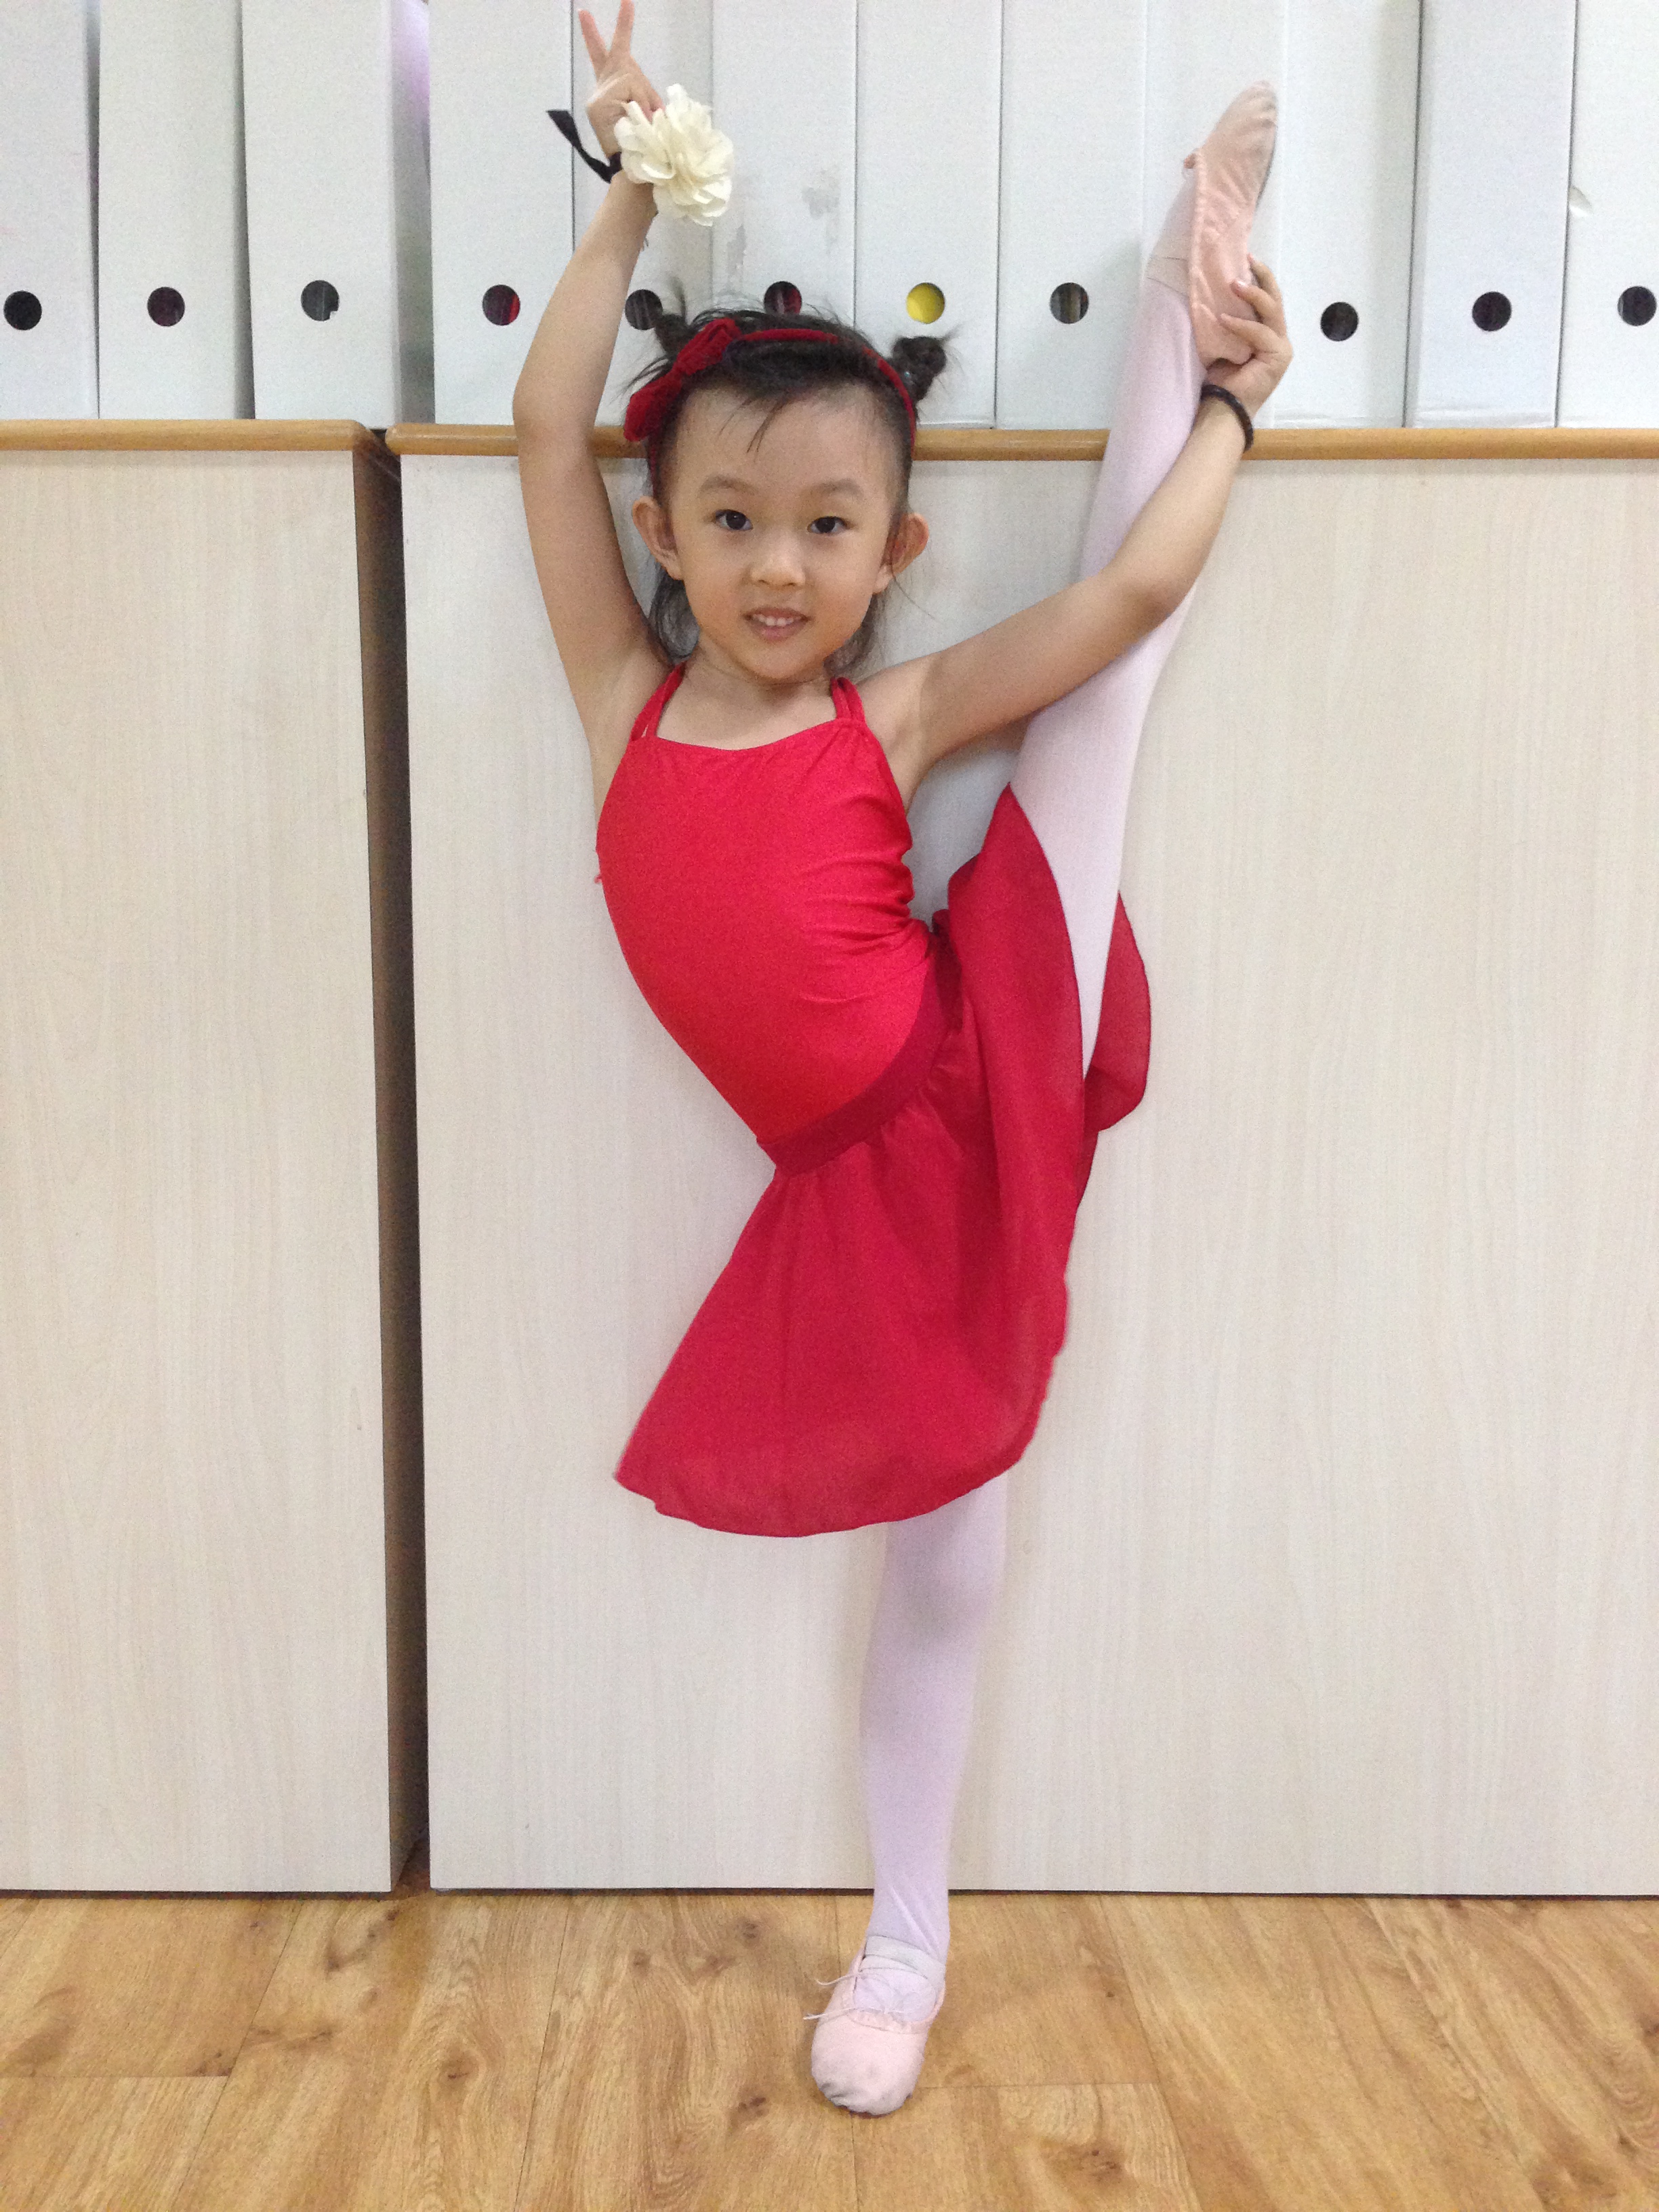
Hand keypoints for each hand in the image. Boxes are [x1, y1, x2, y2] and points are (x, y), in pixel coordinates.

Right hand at [578, 0, 662, 155]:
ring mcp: (598, 96)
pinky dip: (640, 105)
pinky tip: (636, 122)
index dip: (623, 27)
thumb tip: (648, 99)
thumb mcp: (650, 117)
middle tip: (597, 7)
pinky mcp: (599, 104)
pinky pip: (629, 91)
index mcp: (613, 90)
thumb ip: (647, 97)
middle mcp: (601, 89)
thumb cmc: (645, 148)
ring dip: (646, 100)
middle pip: (614, 56)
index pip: (612, 56)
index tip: (627, 2)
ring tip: (645, 123)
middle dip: (620, 26)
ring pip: (632, 79)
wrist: (634, 174)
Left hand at [1204, 258, 1292, 418]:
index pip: (1269, 300)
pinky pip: (1259, 333)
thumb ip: (1231, 319)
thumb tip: (1220, 292)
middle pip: (1276, 299)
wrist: (1224, 408)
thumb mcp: (1225, 340)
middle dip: (1263, 276)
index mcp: (1269, 334)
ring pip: (1272, 311)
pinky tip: (1223, 319)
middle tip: (1248, 258)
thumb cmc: (1222, 378)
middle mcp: (1279, 338)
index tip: (1245, 259)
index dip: (1259, 278)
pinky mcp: (1278, 357)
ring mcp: (1281, 347)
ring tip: (1232, 284)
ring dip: (1252, 295)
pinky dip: (1240, 325)